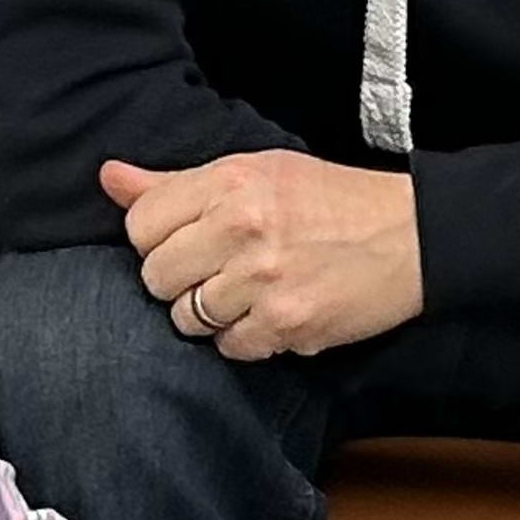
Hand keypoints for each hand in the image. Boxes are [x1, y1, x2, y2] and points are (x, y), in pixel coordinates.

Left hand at [100, 151, 423, 358]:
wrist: (411, 236)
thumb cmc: (332, 200)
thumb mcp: (256, 171)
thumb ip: (176, 182)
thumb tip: (108, 177)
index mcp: (230, 181)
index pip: (140, 224)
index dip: (156, 238)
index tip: (186, 240)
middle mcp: (241, 227)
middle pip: (156, 276)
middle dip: (179, 280)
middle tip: (217, 270)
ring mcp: (262, 279)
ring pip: (187, 318)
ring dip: (211, 314)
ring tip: (246, 292)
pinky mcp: (286, 324)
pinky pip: (229, 348)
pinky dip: (245, 339)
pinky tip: (271, 314)